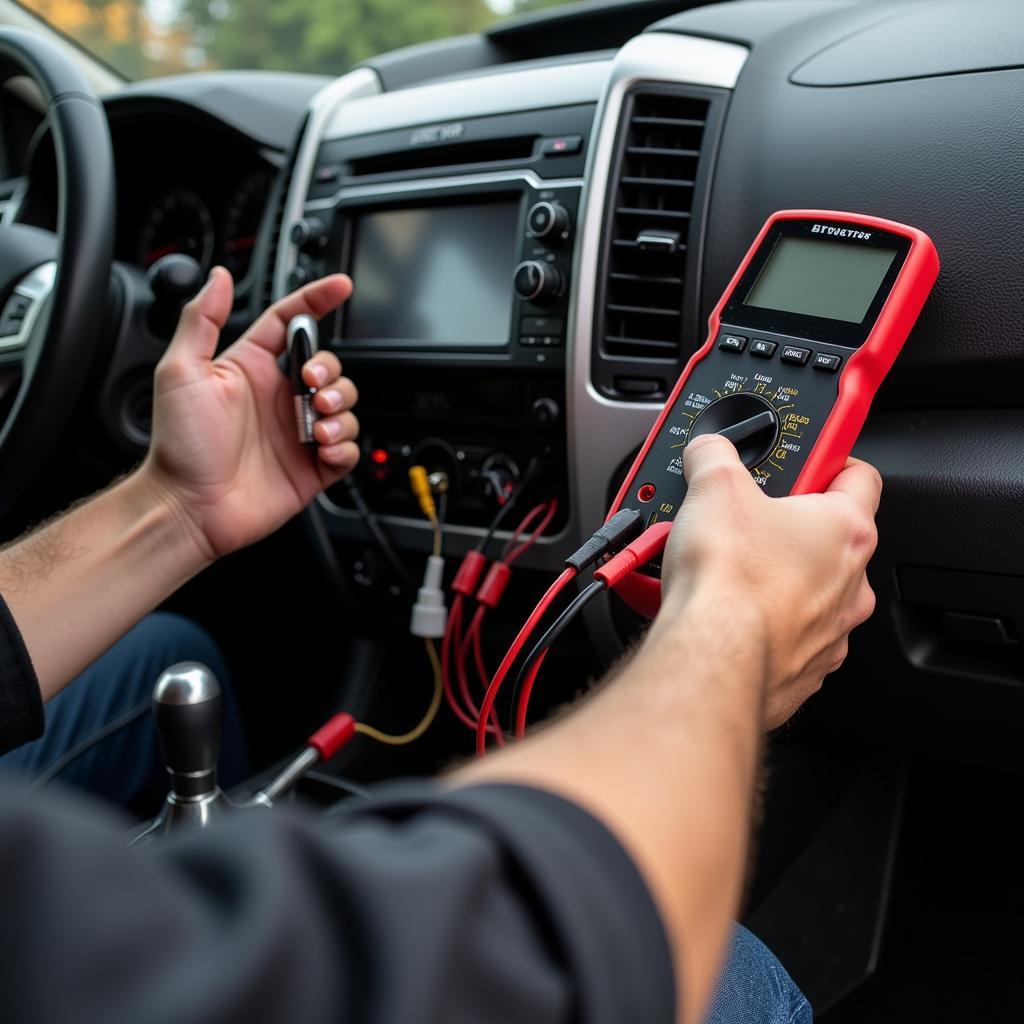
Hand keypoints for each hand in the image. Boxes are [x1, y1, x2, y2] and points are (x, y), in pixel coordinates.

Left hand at [140, 268, 359, 560]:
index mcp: (252, 369)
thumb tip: (218, 277)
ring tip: (318, 427)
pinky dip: (345, 446)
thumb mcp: (180, 371)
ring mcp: (298, 433)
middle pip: (330, 366)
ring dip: (342, 411)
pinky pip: (349, 448)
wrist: (189, 506)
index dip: (317, 300)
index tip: (340, 286)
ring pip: (346, 406)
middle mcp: (279, 398)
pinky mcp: (313, 468)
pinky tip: (324, 449)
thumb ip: (200, 319)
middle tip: (313, 387)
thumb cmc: (179, 444)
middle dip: (332, 371)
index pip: (291, 322)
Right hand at [659, 434, 880, 728]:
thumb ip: (716, 456)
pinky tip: (724, 613)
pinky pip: (783, 636)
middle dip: (784, 525)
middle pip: (826, 538)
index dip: (829, 459)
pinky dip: (757, 623)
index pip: (859, 475)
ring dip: (772, 578)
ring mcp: (830, 632)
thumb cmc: (731, 580)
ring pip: (806, 592)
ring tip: (724, 570)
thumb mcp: (714, 485)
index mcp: (846, 529)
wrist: (714, 656)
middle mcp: (851, 584)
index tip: (806, 458)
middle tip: (742, 520)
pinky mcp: (801, 670)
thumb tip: (709, 450)